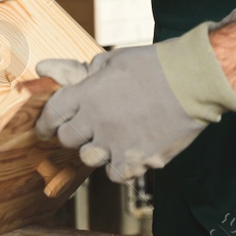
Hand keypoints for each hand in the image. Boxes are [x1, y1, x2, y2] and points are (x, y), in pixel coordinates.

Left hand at [33, 21, 235, 181]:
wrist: (193, 81)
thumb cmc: (152, 65)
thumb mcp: (110, 61)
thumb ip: (77, 71)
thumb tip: (43, 69)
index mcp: (86, 94)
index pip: (51, 115)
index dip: (46, 123)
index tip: (46, 128)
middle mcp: (96, 121)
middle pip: (66, 139)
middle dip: (72, 134)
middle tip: (86, 129)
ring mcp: (116, 143)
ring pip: (88, 158)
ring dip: (96, 149)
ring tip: (112, 137)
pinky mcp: (137, 160)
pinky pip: (114, 174)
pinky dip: (118, 166)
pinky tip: (128, 152)